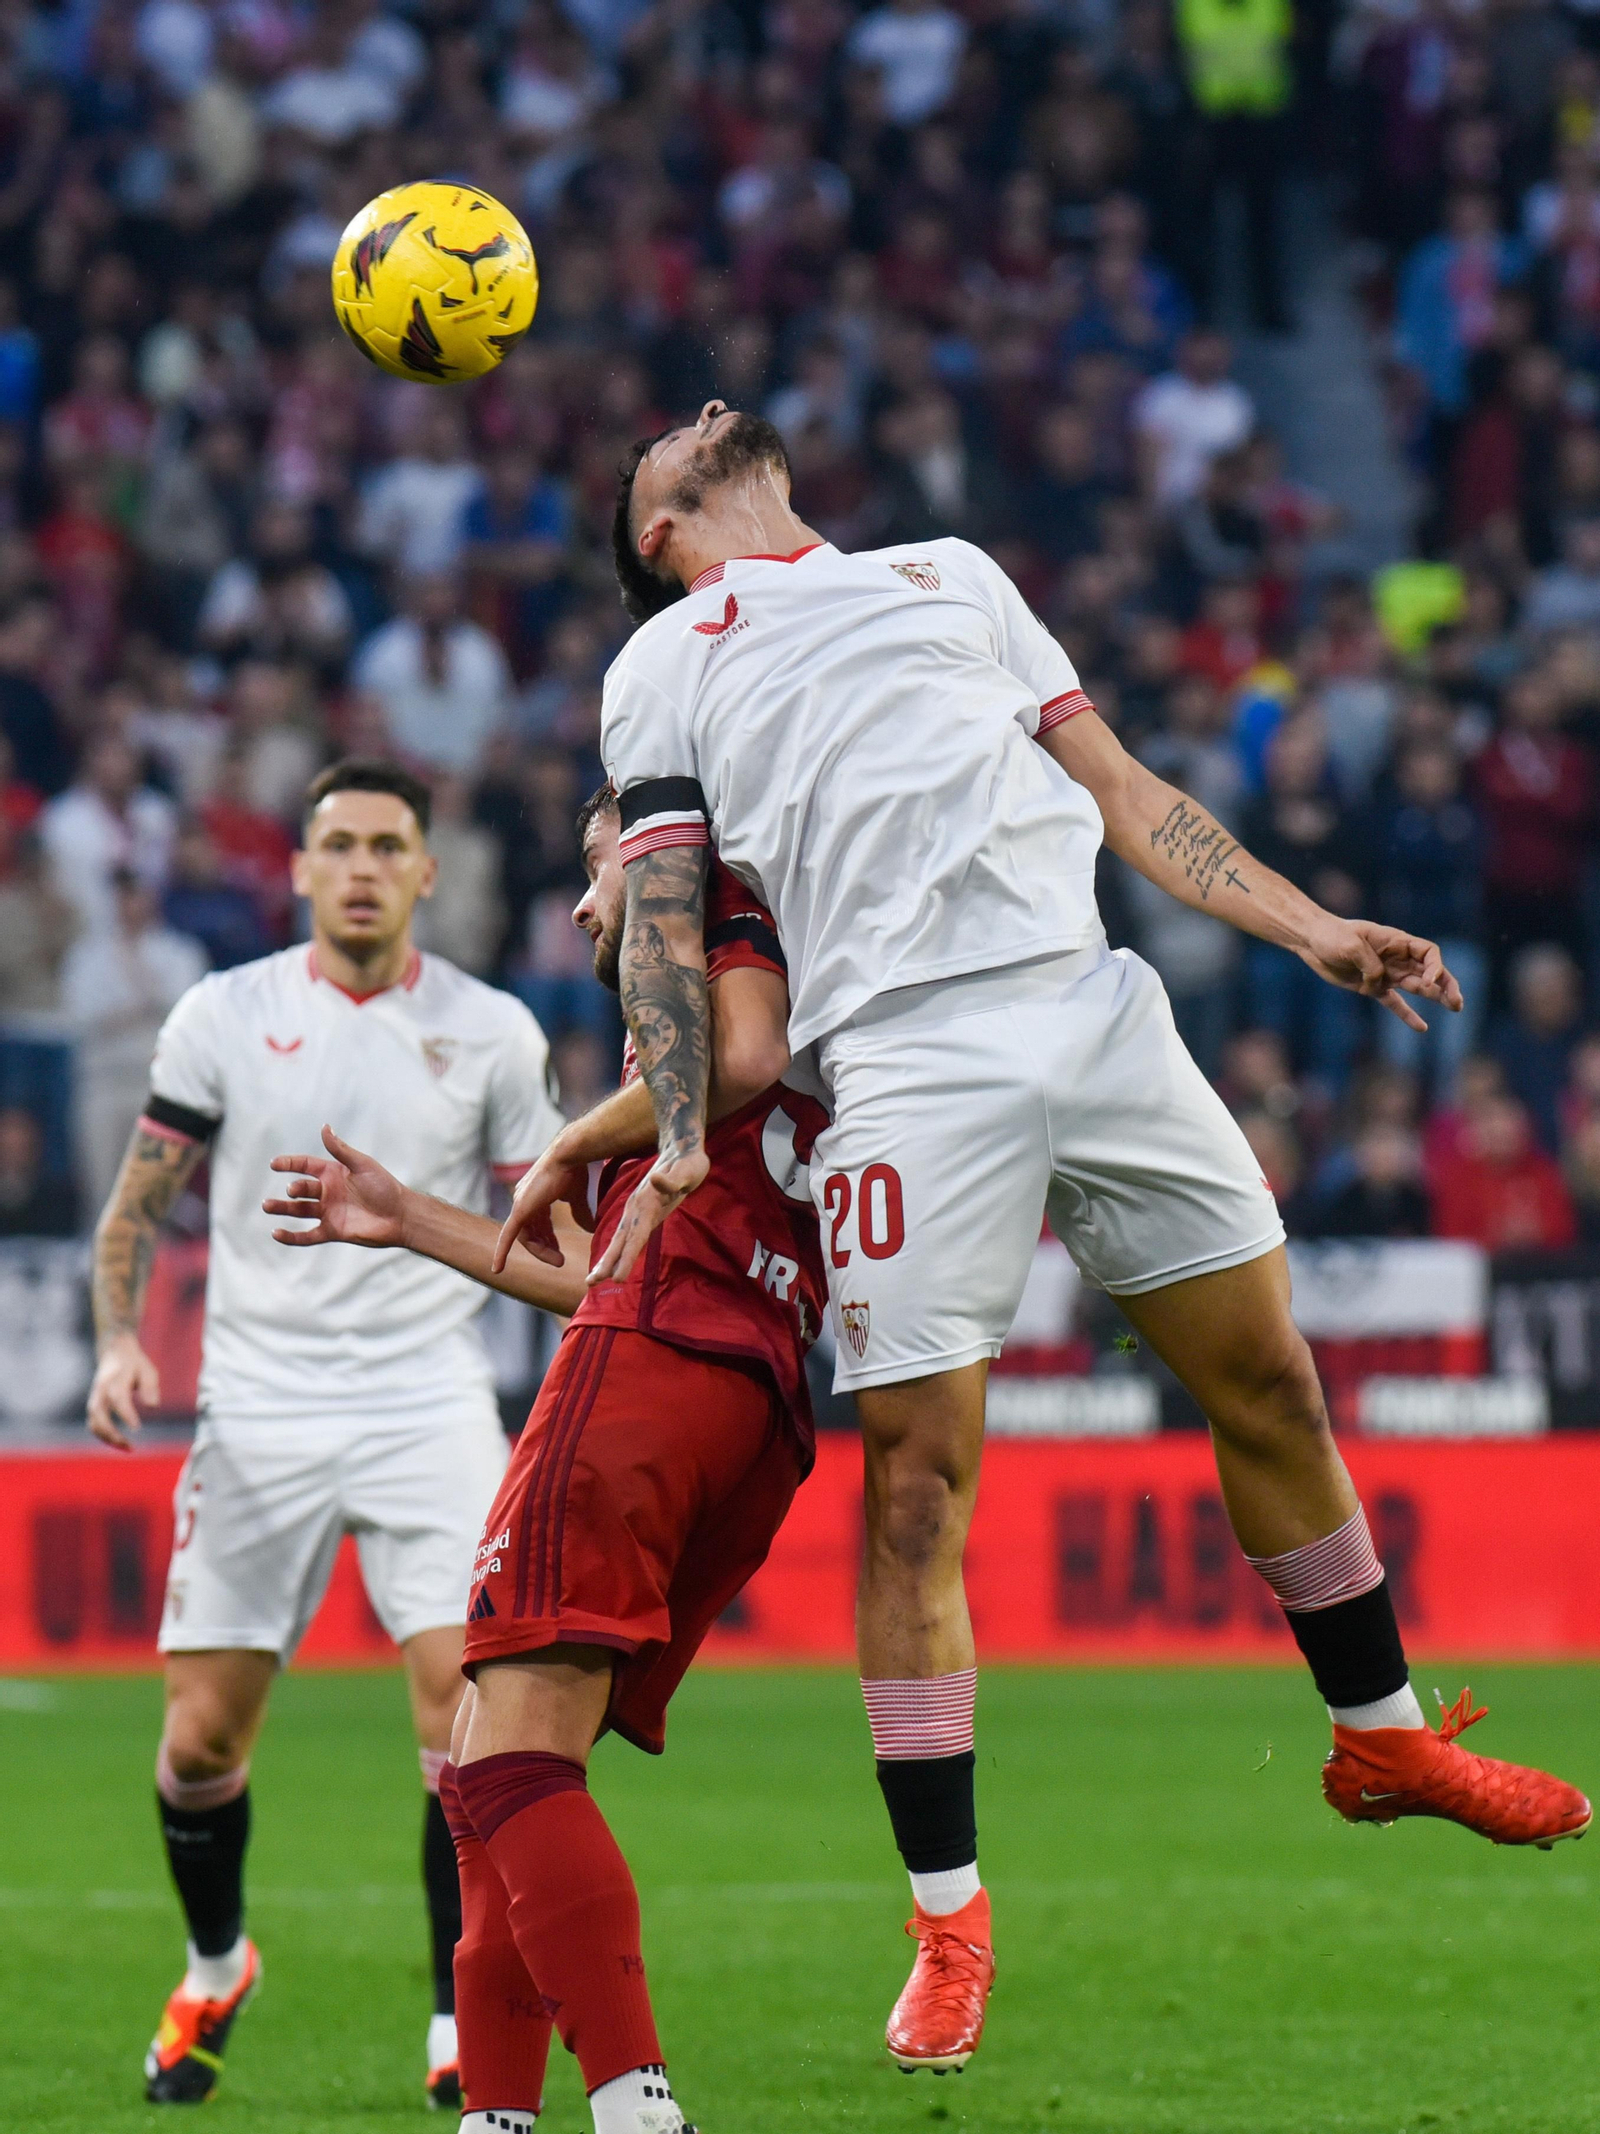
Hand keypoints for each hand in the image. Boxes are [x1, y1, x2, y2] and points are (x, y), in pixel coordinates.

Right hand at [87, 1332, 159, 1451]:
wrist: (114, 1352)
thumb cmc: (135, 1364)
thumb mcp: (148, 1370)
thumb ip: (150, 1387)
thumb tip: (153, 1406)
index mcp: (115, 1380)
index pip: (118, 1399)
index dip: (126, 1414)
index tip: (137, 1428)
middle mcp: (101, 1391)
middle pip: (99, 1416)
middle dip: (112, 1434)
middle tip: (130, 1446)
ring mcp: (95, 1399)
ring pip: (94, 1423)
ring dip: (108, 1439)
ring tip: (128, 1448)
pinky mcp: (94, 1406)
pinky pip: (94, 1425)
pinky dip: (104, 1437)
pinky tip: (121, 1444)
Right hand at [263, 1125, 406, 1247]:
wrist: (401, 1216)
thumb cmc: (385, 1187)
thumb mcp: (362, 1165)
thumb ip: (340, 1149)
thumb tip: (324, 1126)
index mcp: (334, 1173)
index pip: (306, 1166)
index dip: (290, 1164)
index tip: (274, 1164)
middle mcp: (329, 1192)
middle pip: (302, 1189)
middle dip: (293, 1190)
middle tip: (291, 1191)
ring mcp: (329, 1212)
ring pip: (299, 1210)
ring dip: (282, 1208)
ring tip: (267, 1206)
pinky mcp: (332, 1231)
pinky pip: (307, 1235)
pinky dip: (292, 1236)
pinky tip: (276, 1233)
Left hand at [491, 1140, 595, 1272]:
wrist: (569, 1155)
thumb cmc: (574, 1169)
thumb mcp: (577, 1196)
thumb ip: (580, 1213)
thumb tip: (589, 1229)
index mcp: (535, 1195)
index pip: (539, 1222)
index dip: (548, 1238)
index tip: (557, 1252)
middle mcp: (524, 1199)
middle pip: (531, 1231)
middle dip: (546, 1247)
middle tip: (561, 1261)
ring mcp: (520, 1204)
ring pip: (526, 1237)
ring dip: (541, 1251)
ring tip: (559, 1261)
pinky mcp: (519, 1210)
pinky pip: (508, 1237)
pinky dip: (502, 1253)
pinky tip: (497, 1269)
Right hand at [586, 1147, 709, 1287]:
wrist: (680, 1147)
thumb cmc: (689, 1163)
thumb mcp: (687, 1170)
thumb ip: (672, 1179)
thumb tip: (657, 1180)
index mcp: (647, 1204)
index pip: (636, 1237)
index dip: (627, 1258)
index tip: (617, 1279)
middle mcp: (637, 1208)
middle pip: (621, 1240)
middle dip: (607, 1262)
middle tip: (591, 1282)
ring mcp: (637, 1210)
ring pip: (621, 1238)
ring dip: (608, 1257)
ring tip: (596, 1277)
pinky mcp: (642, 1210)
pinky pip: (627, 1233)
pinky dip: (618, 1249)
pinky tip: (612, 1259)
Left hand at [1298, 917, 1463, 1032]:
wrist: (1313, 941)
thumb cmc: (1332, 936)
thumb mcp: (1350, 945)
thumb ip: (1369, 964)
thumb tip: (1378, 982)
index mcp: (1396, 941)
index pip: (1427, 952)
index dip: (1434, 967)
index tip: (1429, 981)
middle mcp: (1396, 958)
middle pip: (1429, 971)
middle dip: (1446, 985)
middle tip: (1458, 1002)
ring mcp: (1386, 973)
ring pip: (1417, 987)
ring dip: (1436, 997)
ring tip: (1456, 1008)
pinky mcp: (1373, 988)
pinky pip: (1394, 1003)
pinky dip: (1408, 1015)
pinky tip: (1423, 1028)